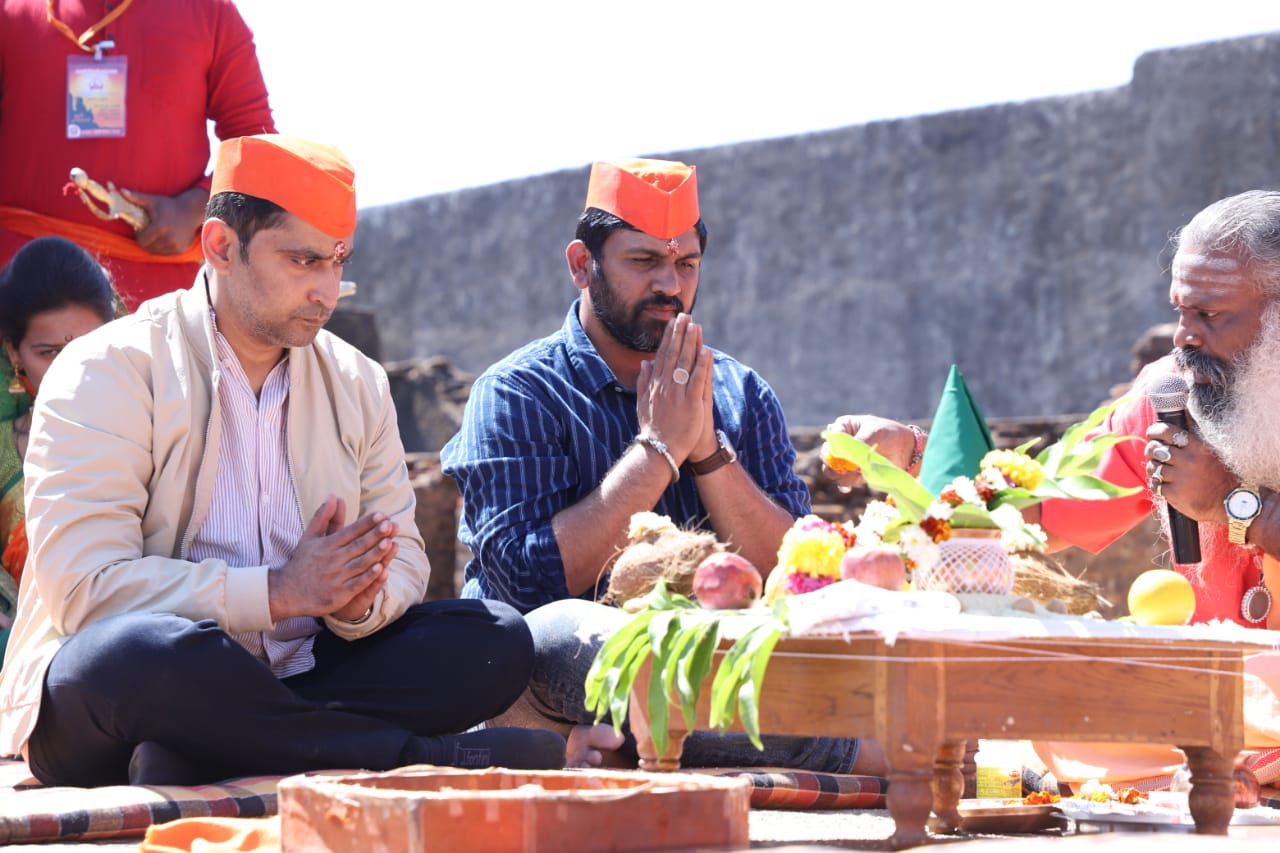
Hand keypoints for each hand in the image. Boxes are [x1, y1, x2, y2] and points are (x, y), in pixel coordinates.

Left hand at [119, 185, 208, 254]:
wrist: (191, 211)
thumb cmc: (169, 205)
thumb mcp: (152, 201)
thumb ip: (136, 198)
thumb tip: (120, 191)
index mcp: (160, 227)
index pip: (142, 241)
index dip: (139, 236)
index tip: (142, 229)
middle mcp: (169, 238)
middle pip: (148, 248)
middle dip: (145, 241)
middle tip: (149, 232)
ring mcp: (176, 245)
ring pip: (156, 252)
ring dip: (153, 245)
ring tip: (156, 235)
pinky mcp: (181, 250)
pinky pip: (165, 253)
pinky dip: (162, 248)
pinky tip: (165, 238)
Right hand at [268, 495, 395, 621]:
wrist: (287, 592)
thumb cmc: (301, 562)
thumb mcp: (309, 537)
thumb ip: (323, 516)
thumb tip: (333, 495)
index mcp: (327, 545)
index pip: (350, 531)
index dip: (367, 523)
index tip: (382, 515)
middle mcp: (333, 559)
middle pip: (358, 545)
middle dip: (375, 535)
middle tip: (391, 525)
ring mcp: (337, 577)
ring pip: (360, 563)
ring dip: (375, 553)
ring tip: (389, 542)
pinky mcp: (340, 594)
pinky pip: (357, 584)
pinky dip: (368, 577)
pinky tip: (381, 569)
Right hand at [636, 314, 714, 462]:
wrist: (659, 451)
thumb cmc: (653, 429)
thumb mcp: (643, 403)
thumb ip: (644, 382)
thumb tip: (645, 363)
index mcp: (655, 385)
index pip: (662, 355)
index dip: (669, 337)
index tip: (674, 323)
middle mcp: (665, 386)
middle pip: (673, 354)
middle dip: (680, 333)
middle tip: (685, 315)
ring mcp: (678, 394)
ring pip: (685, 363)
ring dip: (691, 343)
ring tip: (695, 326)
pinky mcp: (692, 404)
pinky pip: (697, 380)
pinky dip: (702, 365)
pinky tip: (706, 351)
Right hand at [821, 415, 920, 489]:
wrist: (908, 450)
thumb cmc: (890, 433)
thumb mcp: (873, 432)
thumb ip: (857, 442)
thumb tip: (841, 455)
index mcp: (843, 428)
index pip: (829, 440)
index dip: (829, 449)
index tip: (835, 456)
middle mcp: (842, 445)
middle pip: (827, 458)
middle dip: (834, 465)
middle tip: (844, 468)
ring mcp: (848, 461)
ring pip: (834, 472)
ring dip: (841, 475)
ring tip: (856, 473)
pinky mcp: (855, 474)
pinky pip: (844, 481)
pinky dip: (845, 485)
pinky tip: (849, 487)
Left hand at [1144, 422, 1234, 523]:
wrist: (1232, 503)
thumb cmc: (1222, 477)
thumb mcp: (1212, 453)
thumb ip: (1193, 442)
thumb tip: (1176, 426)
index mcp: (1197, 447)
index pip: (1167, 431)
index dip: (1154, 431)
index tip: (1152, 434)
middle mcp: (1188, 460)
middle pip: (1154, 449)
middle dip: (1151, 450)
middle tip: (1155, 455)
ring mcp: (1180, 478)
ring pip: (1152, 467)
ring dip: (1153, 468)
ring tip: (1162, 472)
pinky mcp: (1175, 494)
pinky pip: (1155, 485)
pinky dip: (1156, 484)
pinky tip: (1163, 485)